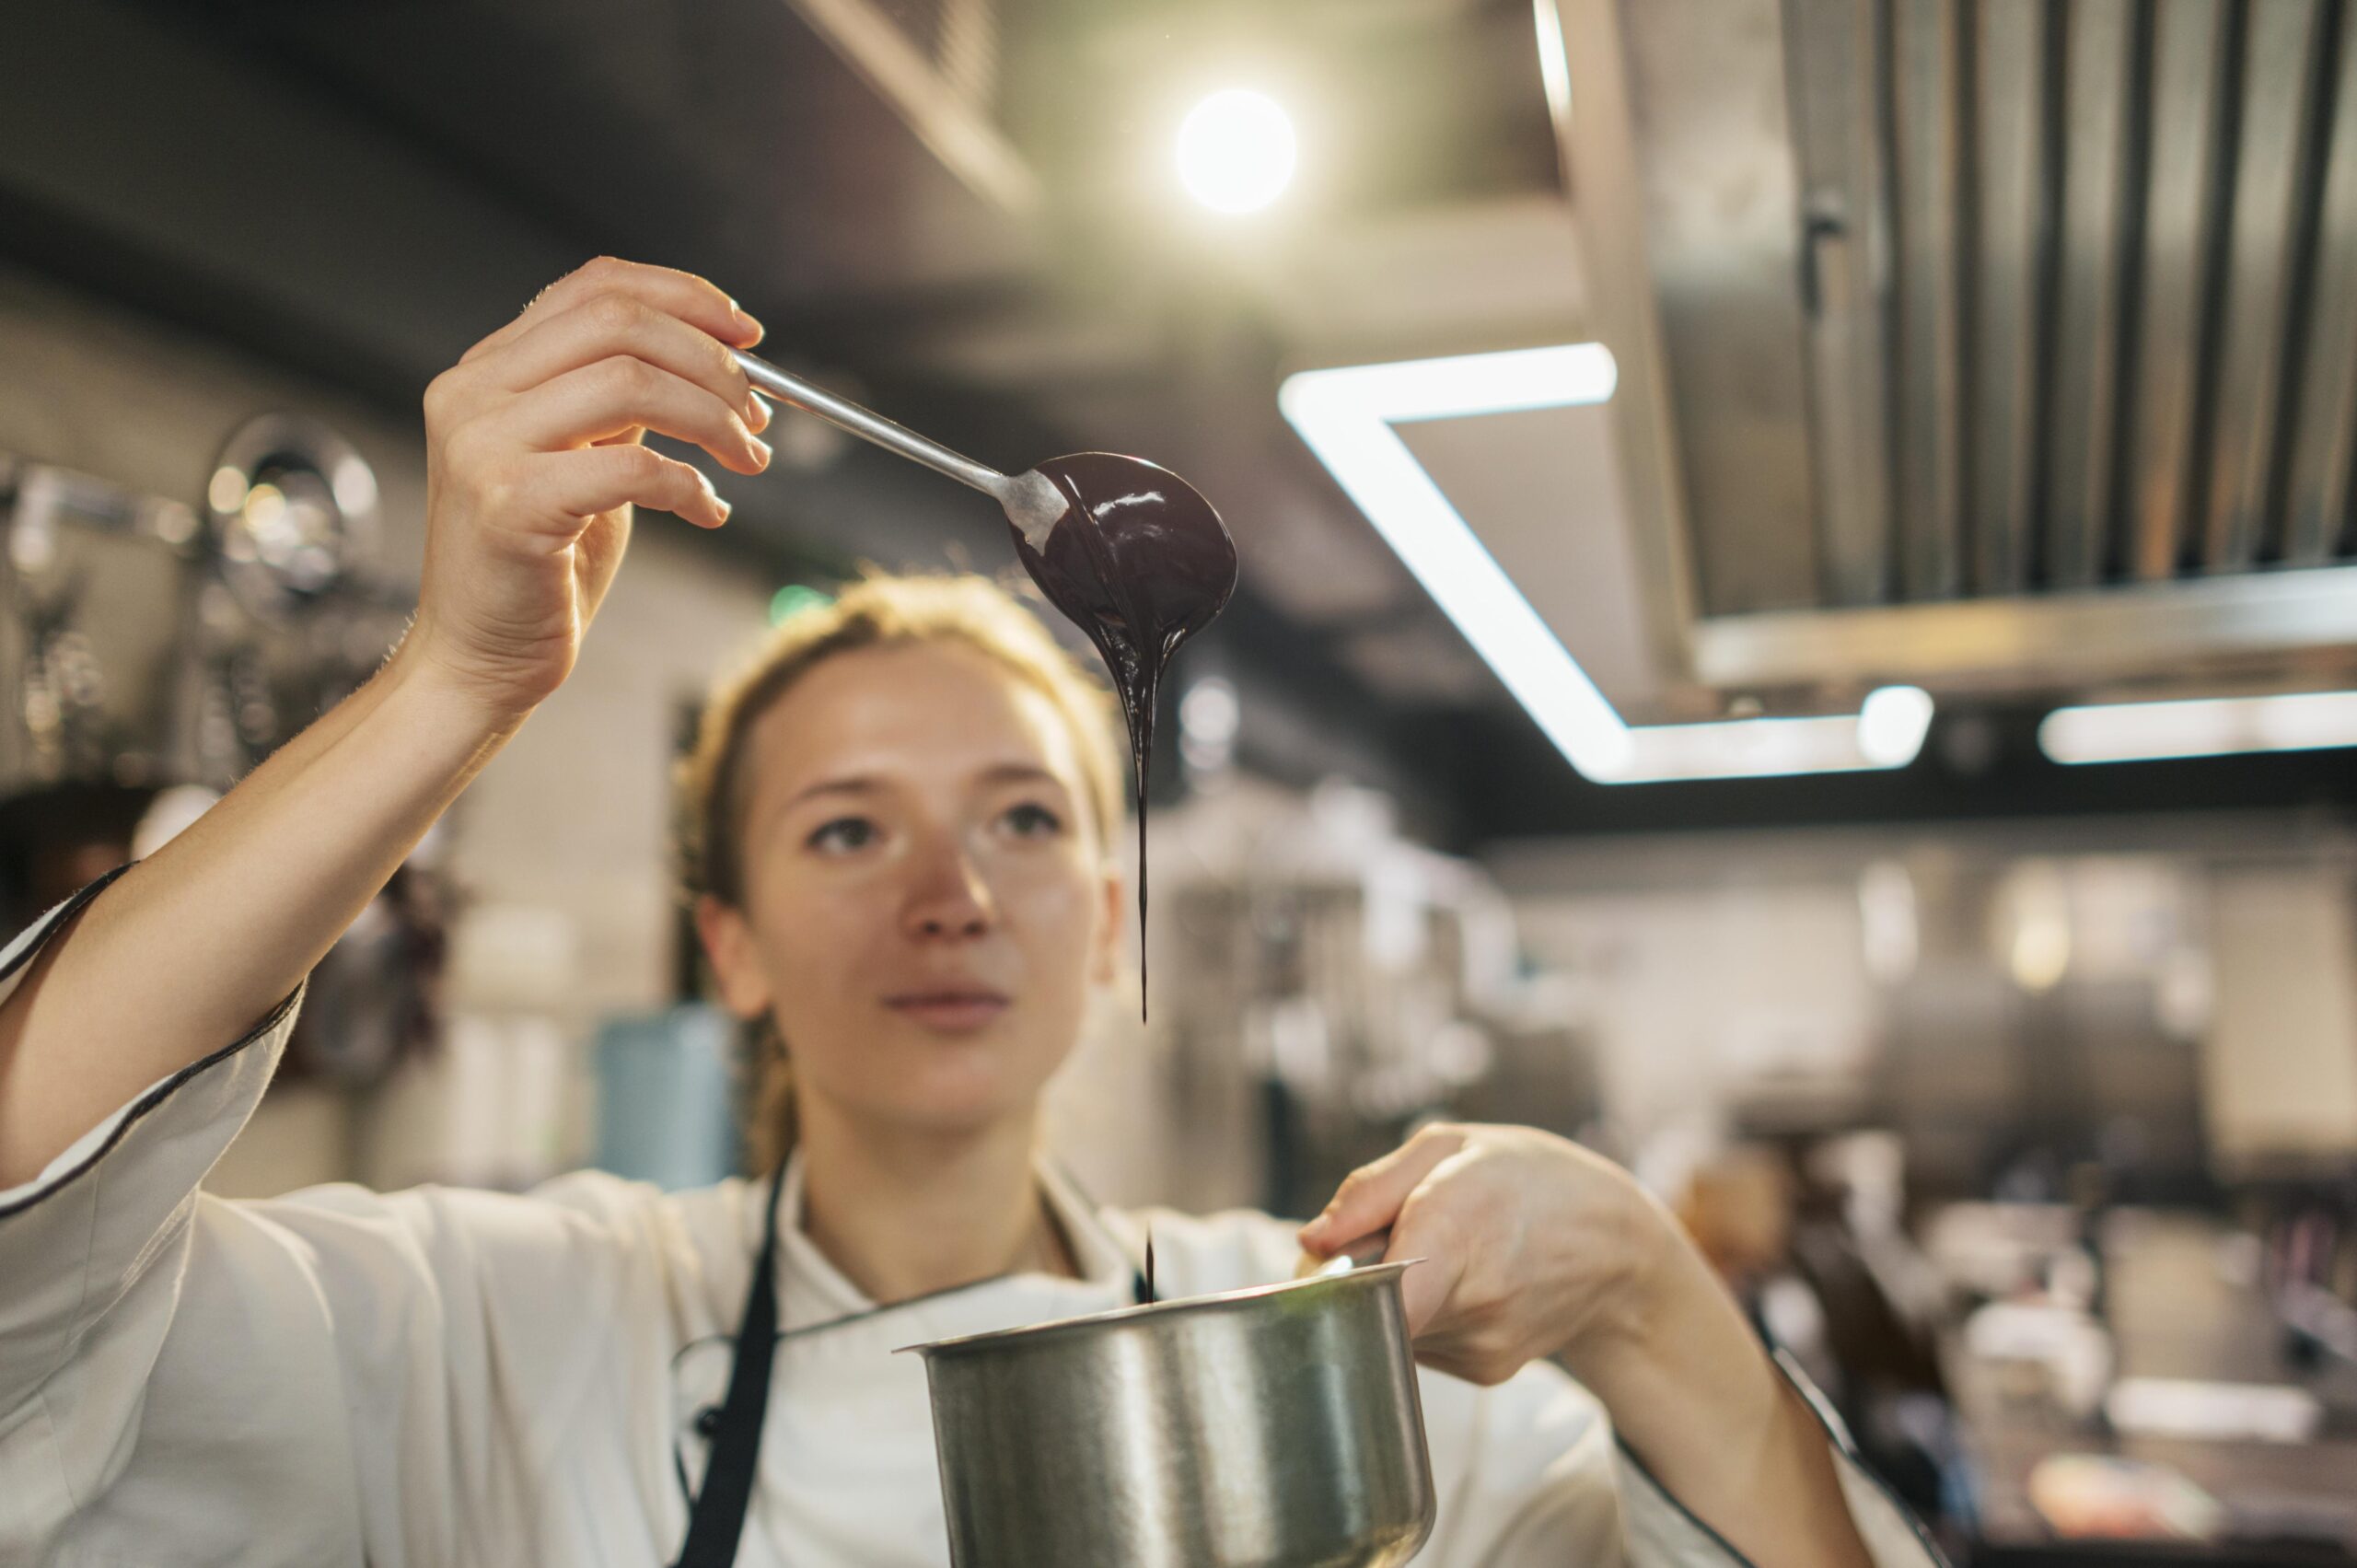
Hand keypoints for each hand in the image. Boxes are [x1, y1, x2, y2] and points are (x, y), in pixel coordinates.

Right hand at [402, 256, 774, 719]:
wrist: (478, 659)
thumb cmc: (539, 567)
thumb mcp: (582, 461)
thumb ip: (620, 403)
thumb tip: (714, 358)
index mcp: (488, 368)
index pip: (594, 287)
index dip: (684, 297)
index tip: (746, 335)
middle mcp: (473, 392)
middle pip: (618, 325)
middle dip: (711, 362)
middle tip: (757, 413)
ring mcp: (482, 445)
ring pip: (631, 383)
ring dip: (713, 419)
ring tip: (747, 459)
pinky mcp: (509, 504)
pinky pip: (634, 468)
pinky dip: (692, 485)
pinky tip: (709, 511)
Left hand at [1298, 1122, 1668, 1385]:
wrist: (1619, 1245)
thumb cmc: (1526, 1177)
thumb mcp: (1449, 1145)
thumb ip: (1369, 1190)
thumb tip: (1309, 1242)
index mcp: (1457, 1225)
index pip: (1372, 1292)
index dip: (1328, 1282)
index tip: (1320, 1263)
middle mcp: (1472, 1296)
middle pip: (1366, 1305)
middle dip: (1354, 1274)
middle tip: (1381, 1236)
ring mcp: (1482, 1344)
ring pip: (1389, 1326)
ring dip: (1390, 1294)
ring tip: (1436, 1252)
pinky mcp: (1485, 1371)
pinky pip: (1417, 1343)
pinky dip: (1419, 1314)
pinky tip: (1459, 1281)